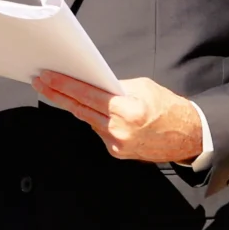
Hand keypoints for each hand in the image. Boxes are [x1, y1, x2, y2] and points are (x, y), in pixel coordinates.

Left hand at [33, 72, 206, 164]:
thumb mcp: (144, 87)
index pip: (87, 95)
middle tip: (40, 82)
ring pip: (88, 120)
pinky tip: (87, 108)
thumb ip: (116, 87)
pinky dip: (93, 118)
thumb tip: (93, 84)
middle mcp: (120, 131)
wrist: (188, 136)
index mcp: (128, 111)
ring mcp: (117, 144)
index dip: (64, 86)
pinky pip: (99, 131)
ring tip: (57, 90)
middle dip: (58, 94)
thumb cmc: (168, 108)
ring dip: (74, 106)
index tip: (47, 77)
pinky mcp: (116, 152)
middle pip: (80, 109)